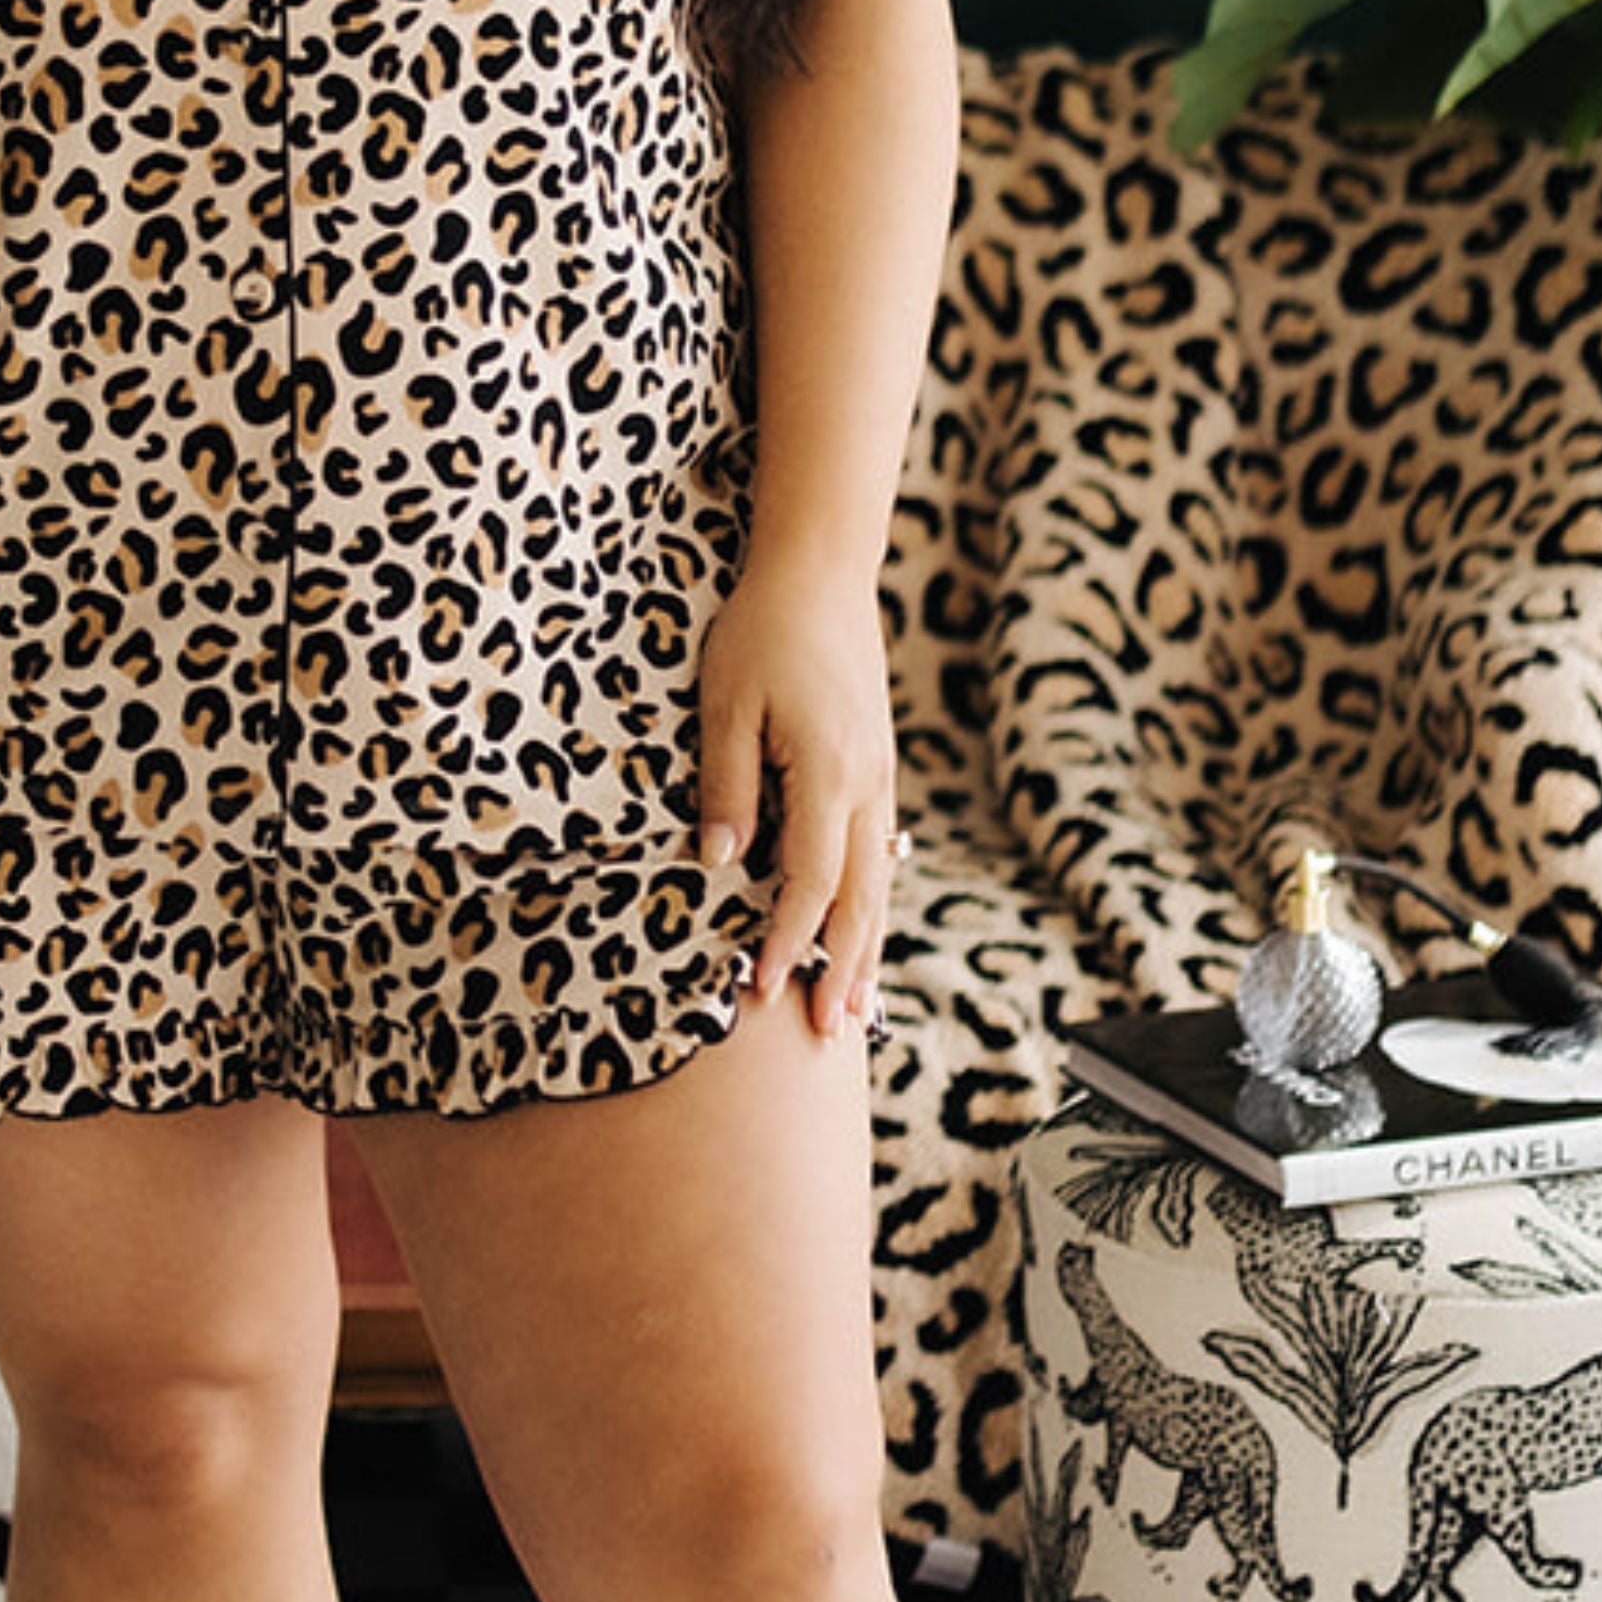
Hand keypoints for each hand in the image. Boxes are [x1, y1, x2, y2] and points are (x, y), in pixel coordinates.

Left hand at [694, 548, 897, 1041]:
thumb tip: (721, 864)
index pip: (811, 880)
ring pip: (878, 880)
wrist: (822, 570)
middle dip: (841, 968)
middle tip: (826, 1032)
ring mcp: (880, 774)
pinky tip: (865, 932)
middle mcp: (865, 782)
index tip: (760, 987)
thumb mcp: (724, 703)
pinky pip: (879, 850)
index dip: (787, 939)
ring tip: (859, 1009)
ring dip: (866, 947)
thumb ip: (726, 786)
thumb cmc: (762, 630)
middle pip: (859, 898)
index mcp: (827, 771)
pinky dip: (873, 902)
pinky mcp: (878, 765)